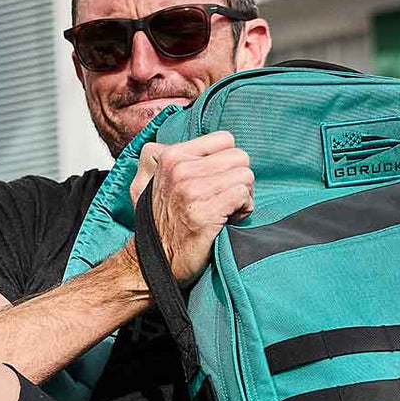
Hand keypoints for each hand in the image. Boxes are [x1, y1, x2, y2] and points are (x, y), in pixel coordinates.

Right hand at [128, 131, 254, 284]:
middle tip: (226, 199)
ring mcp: (191, 191)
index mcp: (172, 156)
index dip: (229, 161)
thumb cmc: (167, 222)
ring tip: (227, 210)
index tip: (219, 181)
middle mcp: (180, 170)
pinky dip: (244, 210)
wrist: (154, 261)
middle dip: (240, 179)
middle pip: (240, 157)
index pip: (225, 139)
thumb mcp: (164, 179)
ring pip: (245, 175)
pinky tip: (230, 220)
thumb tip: (222, 146)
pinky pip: (242, 196)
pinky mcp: (204, 213)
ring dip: (243, 196)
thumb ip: (186, 158)